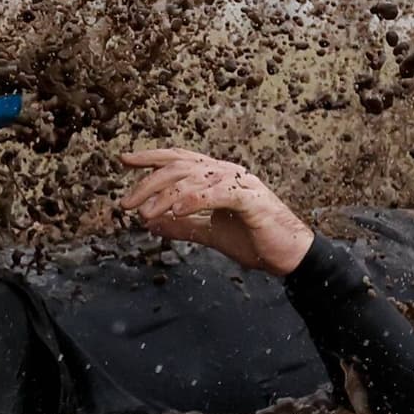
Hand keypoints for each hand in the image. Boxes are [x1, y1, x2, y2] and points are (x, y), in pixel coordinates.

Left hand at [118, 149, 313, 276]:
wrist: (289, 256)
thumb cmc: (254, 241)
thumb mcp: (210, 233)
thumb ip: (182, 225)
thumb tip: (151, 222)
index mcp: (217, 177)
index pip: (179, 159)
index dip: (151, 157)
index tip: (123, 161)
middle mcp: (227, 173)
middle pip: (180, 167)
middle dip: (149, 183)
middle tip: (127, 203)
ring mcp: (240, 183)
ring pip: (194, 179)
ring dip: (165, 196)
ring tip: (146, 213)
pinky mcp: (251, 199)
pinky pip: (218, 193)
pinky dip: (194, 199)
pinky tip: (176, 211)